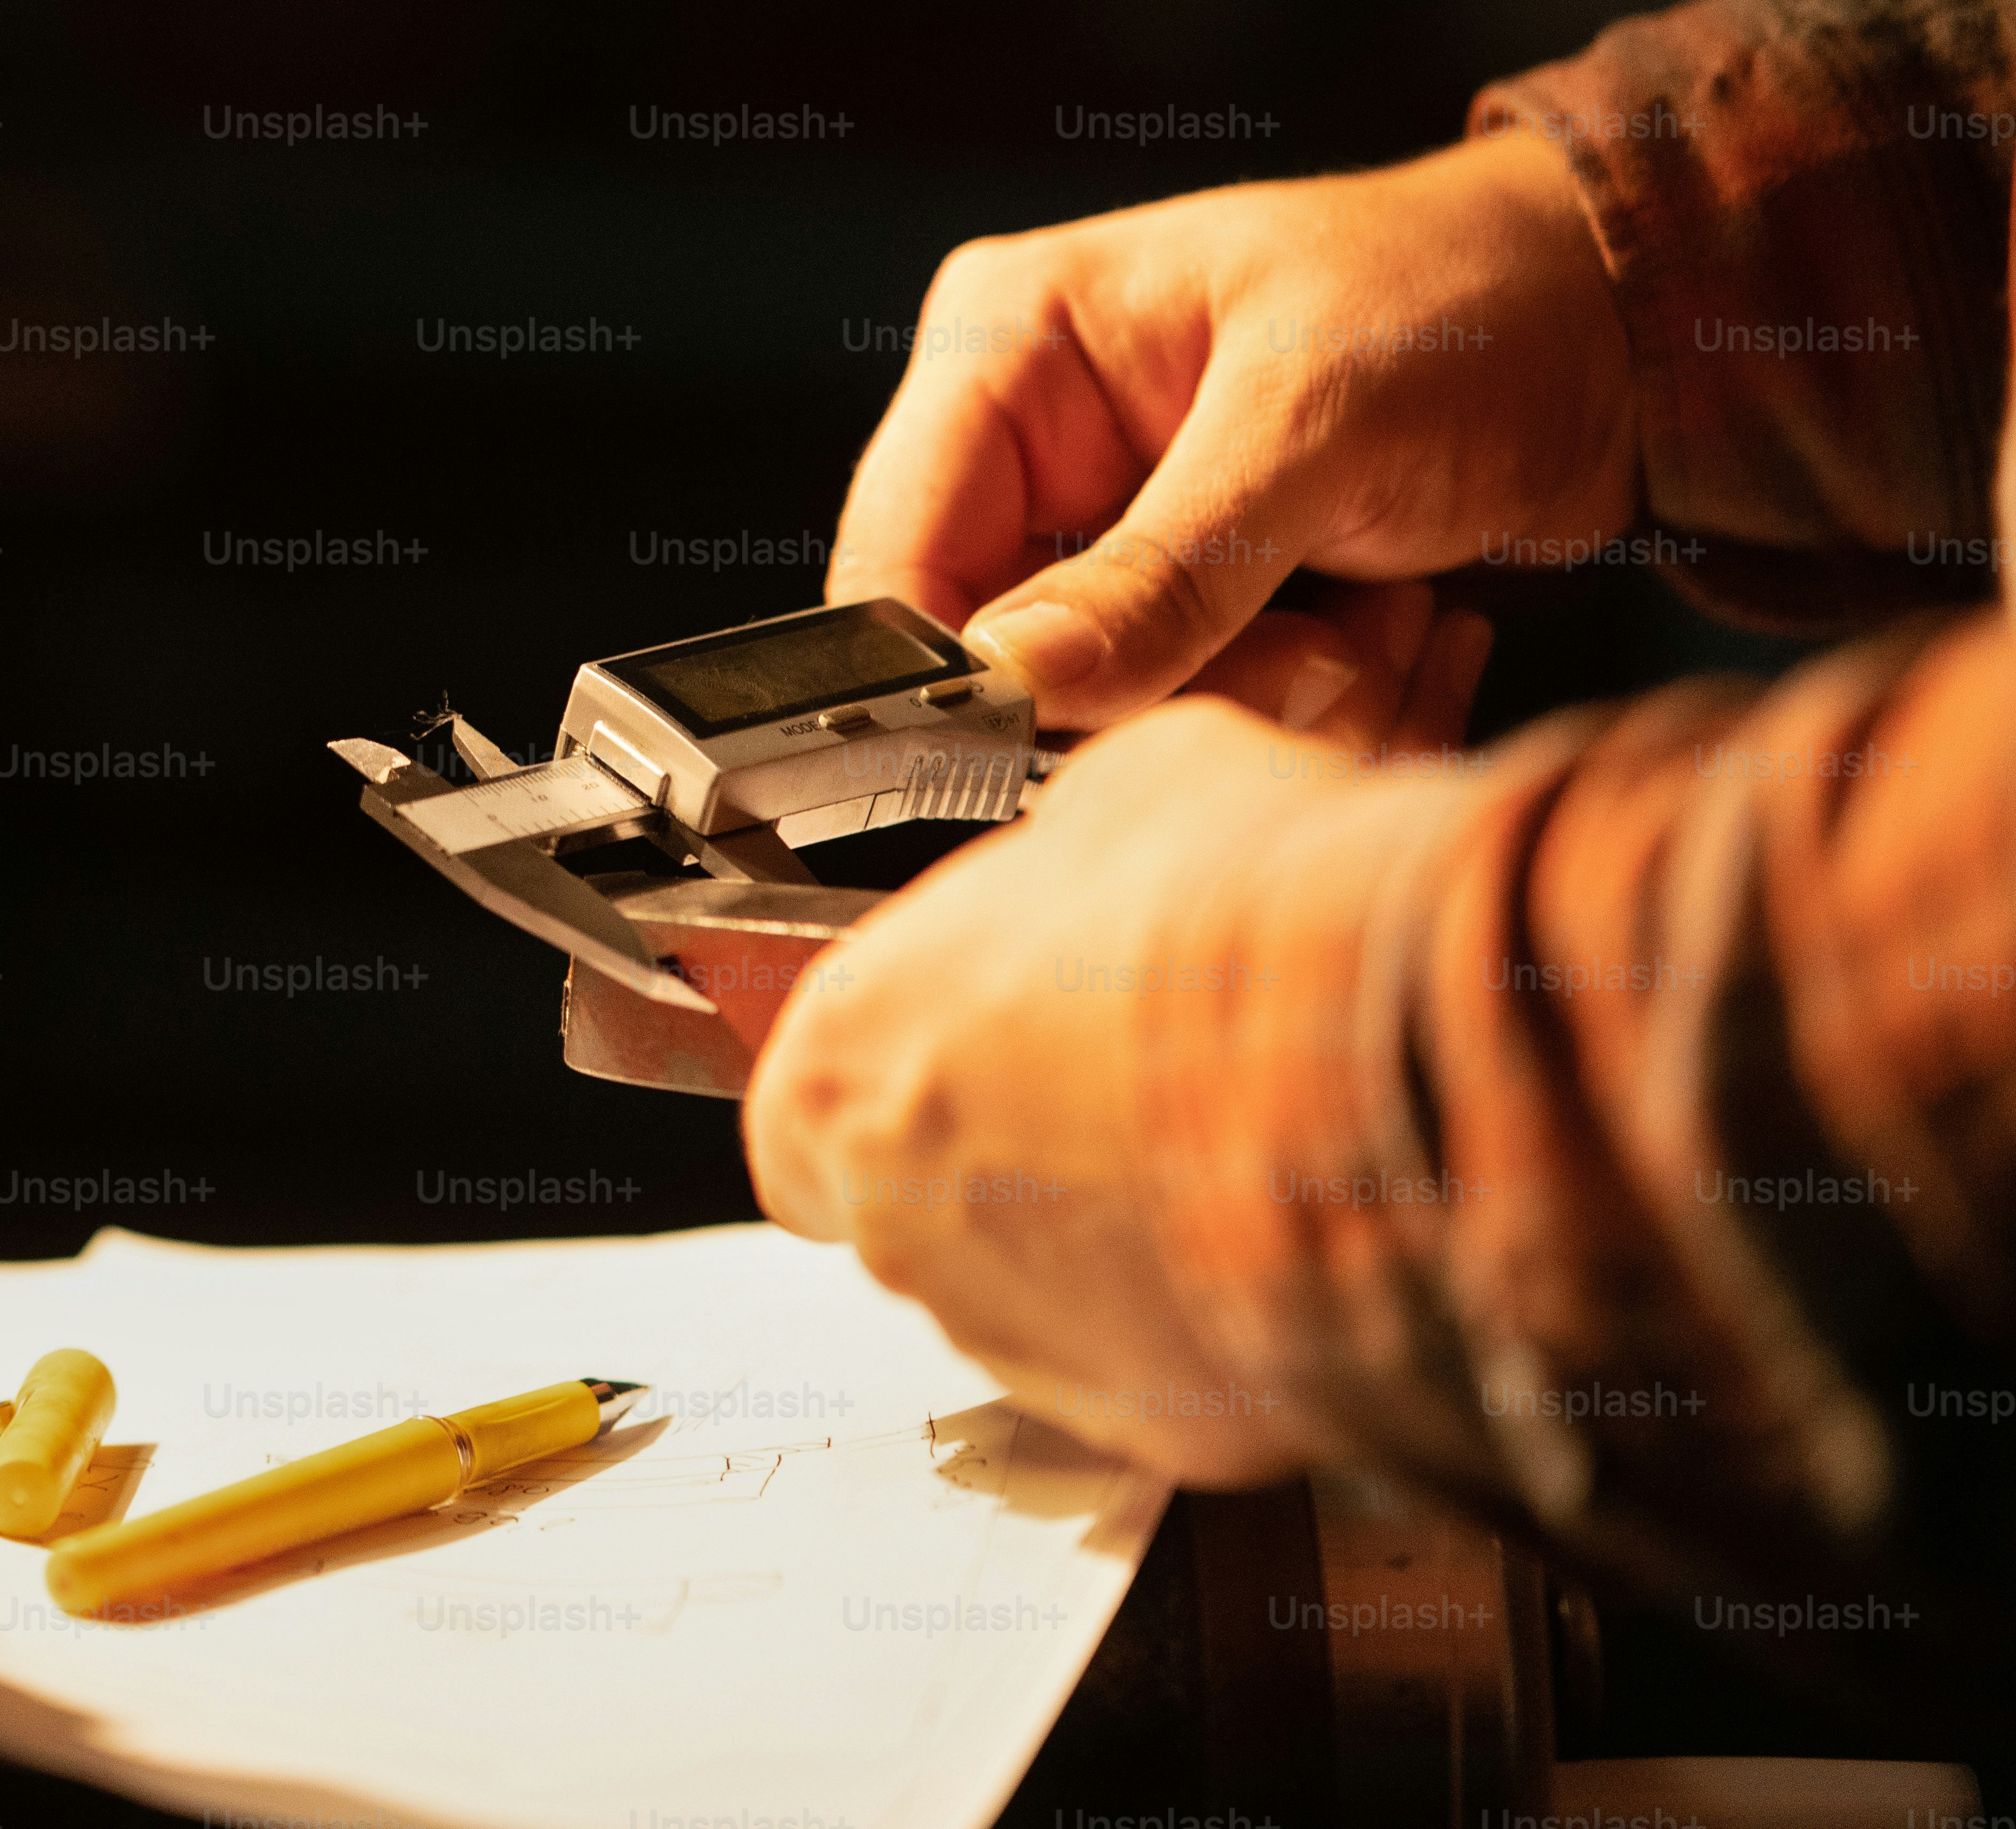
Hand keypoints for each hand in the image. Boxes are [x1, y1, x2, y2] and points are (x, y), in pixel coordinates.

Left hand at [741, 690, 1451, 1484]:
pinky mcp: (1161, 1420)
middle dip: (1013, 1149)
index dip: (894, 1076)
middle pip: (922, 1202)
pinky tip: (1287, 1220)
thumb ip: (1061, 865)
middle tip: (1130, 1079)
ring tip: (1229, 1139)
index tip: (971, 1040)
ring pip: (1044, 1289)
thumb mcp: (1128, 795)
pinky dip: (1212, 1306)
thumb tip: (1097, 869)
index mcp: (849, 1064)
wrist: (1410, 1056)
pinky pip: (1167, 1360)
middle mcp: (903, 1223)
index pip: (806, 1109)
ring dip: (1113, 1228)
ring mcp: (1026, 1335)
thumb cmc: (1244, 920)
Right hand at [828, 132, 1633, 729]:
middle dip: (1182, 683)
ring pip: (1119, 713)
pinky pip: (1206, 721)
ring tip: (1380, 618)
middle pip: (1012, 660)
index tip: (1095, 722)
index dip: (968, 671)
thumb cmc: (1466, 304)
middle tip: (1322, 646)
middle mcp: (1036, 443)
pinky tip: (1397, 626)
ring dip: (1275, 698)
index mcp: (1008, 346)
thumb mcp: (1312, 425)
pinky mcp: (1197, 603)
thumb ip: (1158, 570)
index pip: (900, 559)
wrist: (1620, 331)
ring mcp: (1114, 530)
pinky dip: (1320, 704)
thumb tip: (1008, 687)